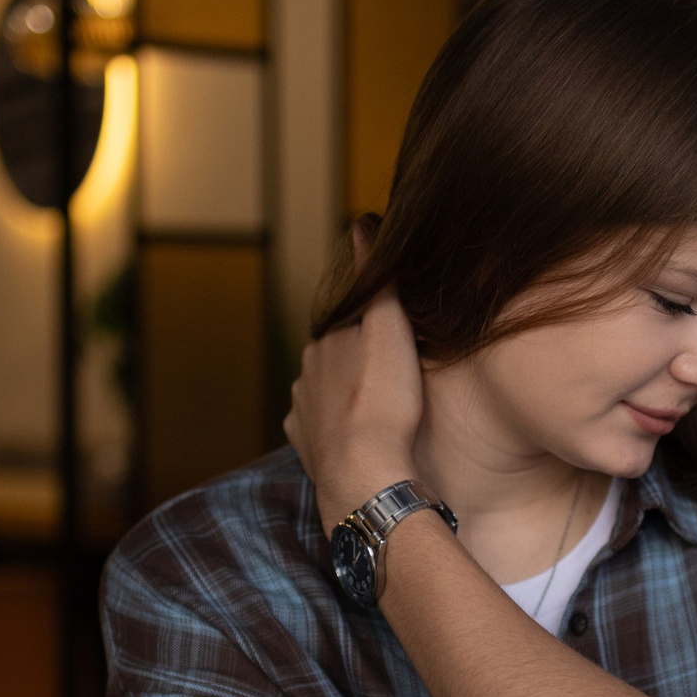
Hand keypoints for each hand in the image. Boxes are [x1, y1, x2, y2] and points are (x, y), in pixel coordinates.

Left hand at [284, 286, 426, 532]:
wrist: (365, 471)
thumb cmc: (384, 400)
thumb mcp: (390, 328)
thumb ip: (377, 280)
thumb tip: (361, 224)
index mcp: (327, 341)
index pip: (349, 325)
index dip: (373, 332)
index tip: (394, 343)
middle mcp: (306, 372)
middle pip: (335, 360)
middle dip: (356, 364)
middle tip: (390, 378)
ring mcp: (301, 411)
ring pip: (323, 394)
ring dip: (344, 398)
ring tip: (377, 410)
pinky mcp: (303, 445)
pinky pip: (317, 429)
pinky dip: (333, 428)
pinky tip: (355, 436)